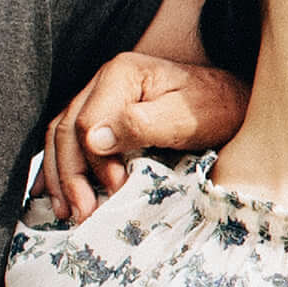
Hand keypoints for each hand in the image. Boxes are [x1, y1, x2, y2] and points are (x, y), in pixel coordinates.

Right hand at [36, 48, 225, 227]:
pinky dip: (59, 166)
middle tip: (80, 213)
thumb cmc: (216, 109)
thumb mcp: (185, 118)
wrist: (234, 101)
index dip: (93, 162)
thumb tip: (92, 141)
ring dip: (58, 175)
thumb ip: (140, 125)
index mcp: (121, 74)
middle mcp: (104, 81)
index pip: (86, 121)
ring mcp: (101, 97)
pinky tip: (52, 191)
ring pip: (61, 136)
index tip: (113, 191)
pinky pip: (70, 140)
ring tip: (64, 210)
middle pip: (66, 129)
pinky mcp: (105, 115)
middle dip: (69, 176)